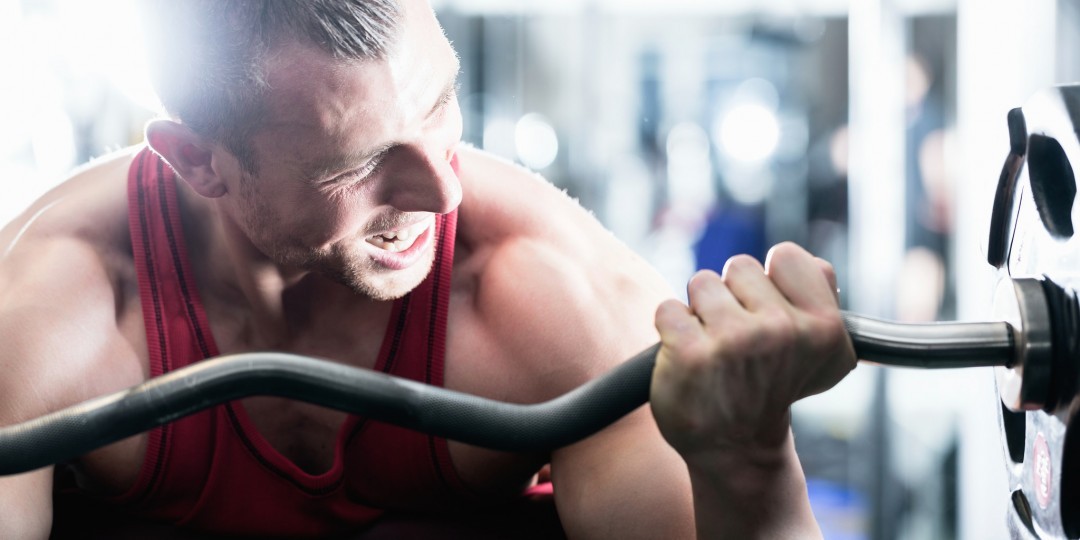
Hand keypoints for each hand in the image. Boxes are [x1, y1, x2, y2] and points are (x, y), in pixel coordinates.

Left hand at [649, 242, 855, 463]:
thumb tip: (807, 260)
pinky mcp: (689, 353)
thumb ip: (820, 294)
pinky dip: (671, 329)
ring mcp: (734, 342)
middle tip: (738, 339)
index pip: (787, 255)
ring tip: (713, 348)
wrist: (737, 448)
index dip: (770, 280)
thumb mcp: (820, 350)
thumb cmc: (773, 386)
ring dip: (700, 311)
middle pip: (739, 266)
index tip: (766, 311)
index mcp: (821, 327)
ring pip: (702, 283)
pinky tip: (688, 358)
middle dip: (732, 296)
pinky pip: (669, 308)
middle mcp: (781, 332)